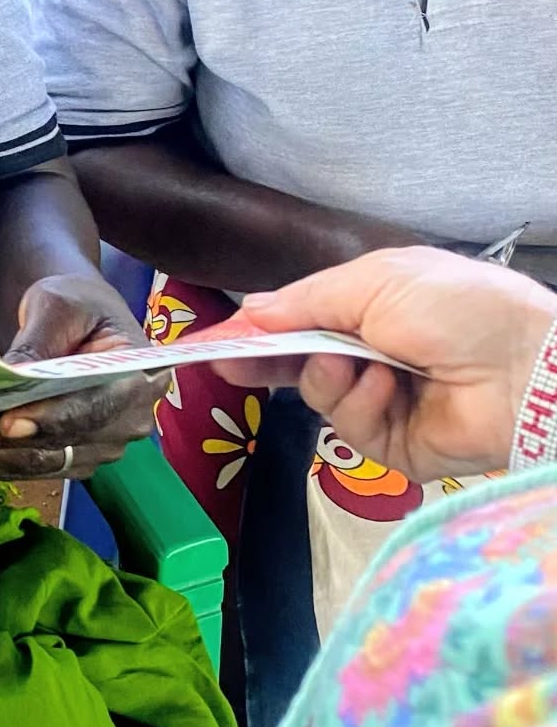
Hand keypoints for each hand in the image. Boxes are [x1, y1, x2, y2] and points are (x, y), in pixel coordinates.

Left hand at [0, 273, 162, 480]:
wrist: (74, 319)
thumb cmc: (75, 303)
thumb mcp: (59, 304)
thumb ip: (40, 340)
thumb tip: (12, 375)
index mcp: (140, 380)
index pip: (94, 408)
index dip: (51, 420)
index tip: (7, 424)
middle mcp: (125, 425)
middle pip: (57, 444)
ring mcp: (95, 449)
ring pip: (31, 462)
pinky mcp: (64, 459)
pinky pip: (18, 466)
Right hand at [212, 247, 556, 480]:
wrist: (521, 367)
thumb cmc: (456, 306)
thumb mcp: (373, 280)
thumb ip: (304, 301)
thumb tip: (250, 312)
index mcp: (370, 308)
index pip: (297, 323)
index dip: (253, 331)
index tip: (206, 342)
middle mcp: (372, 355)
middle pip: (296, 365)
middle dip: (265, 360)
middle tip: (226, 360)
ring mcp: (383, 402)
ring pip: (318, 397)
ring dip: (330, 378)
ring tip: (360, 363)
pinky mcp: (394, 446)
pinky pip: (350, 428)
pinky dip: (362, 404)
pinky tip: (388, 386)